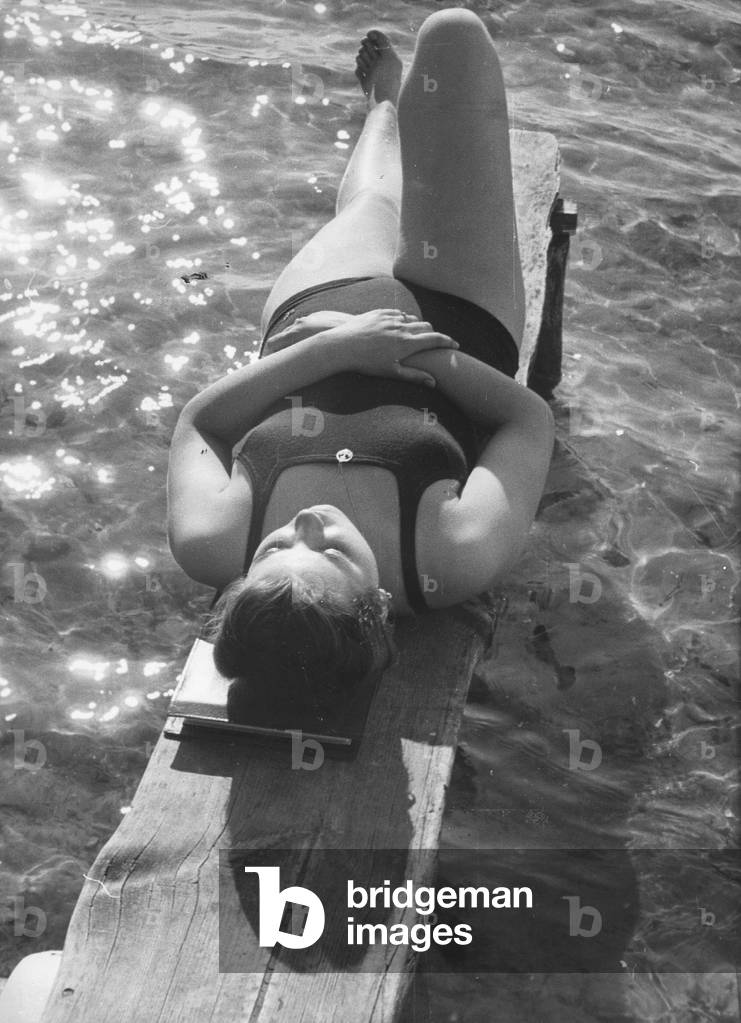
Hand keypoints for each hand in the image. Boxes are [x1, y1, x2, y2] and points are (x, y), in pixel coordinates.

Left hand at [326, 308, 458, 386]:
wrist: (341, 346)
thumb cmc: (366, 363)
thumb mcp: (391, 372)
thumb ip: (414, 376)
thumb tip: (433, 383)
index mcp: (406, 343)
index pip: (434, 339)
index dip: (448, 342)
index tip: (455, 345)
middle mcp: (401, 327)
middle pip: (426, 326)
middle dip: (432, 334)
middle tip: (433, 343)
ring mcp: (390, 317)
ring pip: (412, 318)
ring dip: (417, 326)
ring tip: (414, 336)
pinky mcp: (380, 312)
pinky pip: (398, 313)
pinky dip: (402, 320)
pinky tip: (398, 328)